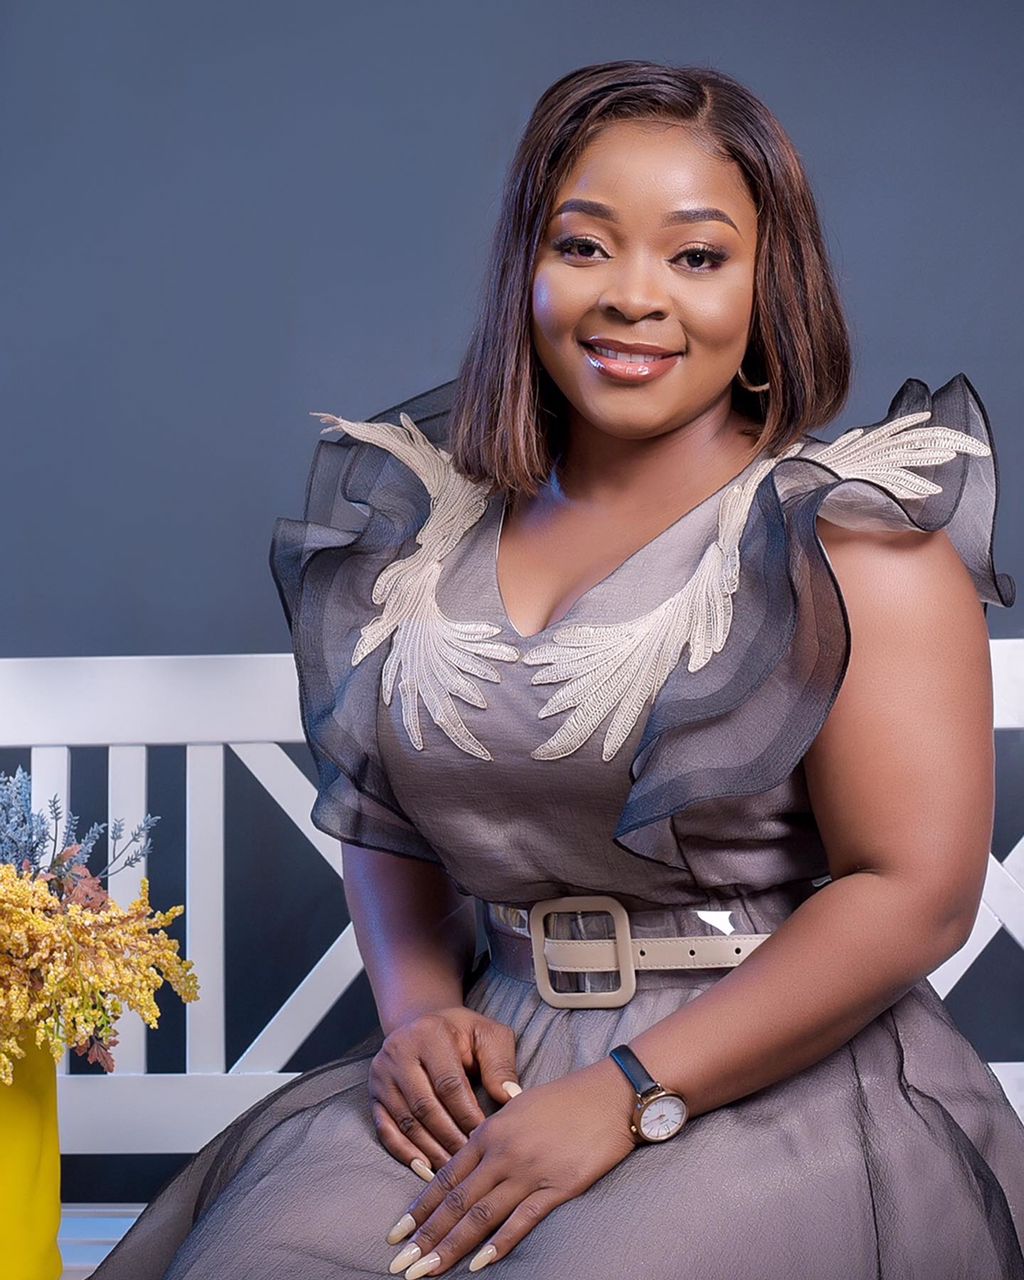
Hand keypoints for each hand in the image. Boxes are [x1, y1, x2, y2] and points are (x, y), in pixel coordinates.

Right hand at [369, 1007, 520, 1175]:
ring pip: (406, 1121)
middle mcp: (399, 1051)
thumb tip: (510, 1097)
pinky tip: (424, 1166)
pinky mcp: (374, 1093)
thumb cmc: (463, 1034)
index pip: (449, 1084)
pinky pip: (385, 1129)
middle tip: (470, 1160)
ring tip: (453, 1170)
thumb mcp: (488, 1035)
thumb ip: (500, 1063)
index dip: (467, 1115)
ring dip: (430, 1149)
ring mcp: (382, 1074)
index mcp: (429, 1033)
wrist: (424, 1026)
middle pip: (425, 1106)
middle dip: (450, 1138)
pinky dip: (403, 1151)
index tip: (485, 1137)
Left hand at [382, 1057, 637, 1275]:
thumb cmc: (564, 1099)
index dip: (420, 1208)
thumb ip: (490, 1133)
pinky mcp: (558, 1187)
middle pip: (457, 1201)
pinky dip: (500, 1244)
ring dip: (451, 1247)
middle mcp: (503, 1152)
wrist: (611, 1095)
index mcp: (490, 1131)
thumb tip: (467, 1161)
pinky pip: (523, 1220)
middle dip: (426, 1237)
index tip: (396, 1233)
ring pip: (481, 1215)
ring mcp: (529, 1171)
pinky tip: (480, 1265)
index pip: (445, 1177)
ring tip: (427, 1272)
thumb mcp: (516, 1106)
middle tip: (400, 1265)